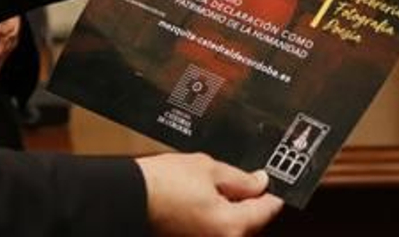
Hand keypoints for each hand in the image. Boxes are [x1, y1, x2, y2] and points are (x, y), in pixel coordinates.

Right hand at [137, 154, 282, 236]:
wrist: (128, 197)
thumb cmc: (160, 184)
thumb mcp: (207, 168)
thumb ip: (241, 178)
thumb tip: (260, 182)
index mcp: (232, 226)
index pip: (268, 209)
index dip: (270, 190)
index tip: (269, 180)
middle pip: (252, 222)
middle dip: (247, 201)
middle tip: (235, 178)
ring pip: (233, 228)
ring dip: (229, 210)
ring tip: (207, 188)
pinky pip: (216, 231)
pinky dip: (213, 218)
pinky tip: (199, 201)